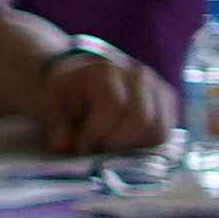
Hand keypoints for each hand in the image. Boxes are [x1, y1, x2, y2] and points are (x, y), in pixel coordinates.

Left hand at [28, 39, 171, 153]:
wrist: (82, 81)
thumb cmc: (66, 95)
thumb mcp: (49, 106)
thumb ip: (55, 124)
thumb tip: (62, 143)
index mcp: (105, 71)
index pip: (114, 105)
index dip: (97, 131)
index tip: (81, 144)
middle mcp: (137, 75)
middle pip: (141, 119)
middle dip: (116, 142)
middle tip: (96, 146)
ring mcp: (157, 87)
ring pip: (158, 129)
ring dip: (132, 146)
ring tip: (109, 143)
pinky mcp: (168, 102)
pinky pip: (165, 134)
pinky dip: (145, 145)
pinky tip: (124, 142)